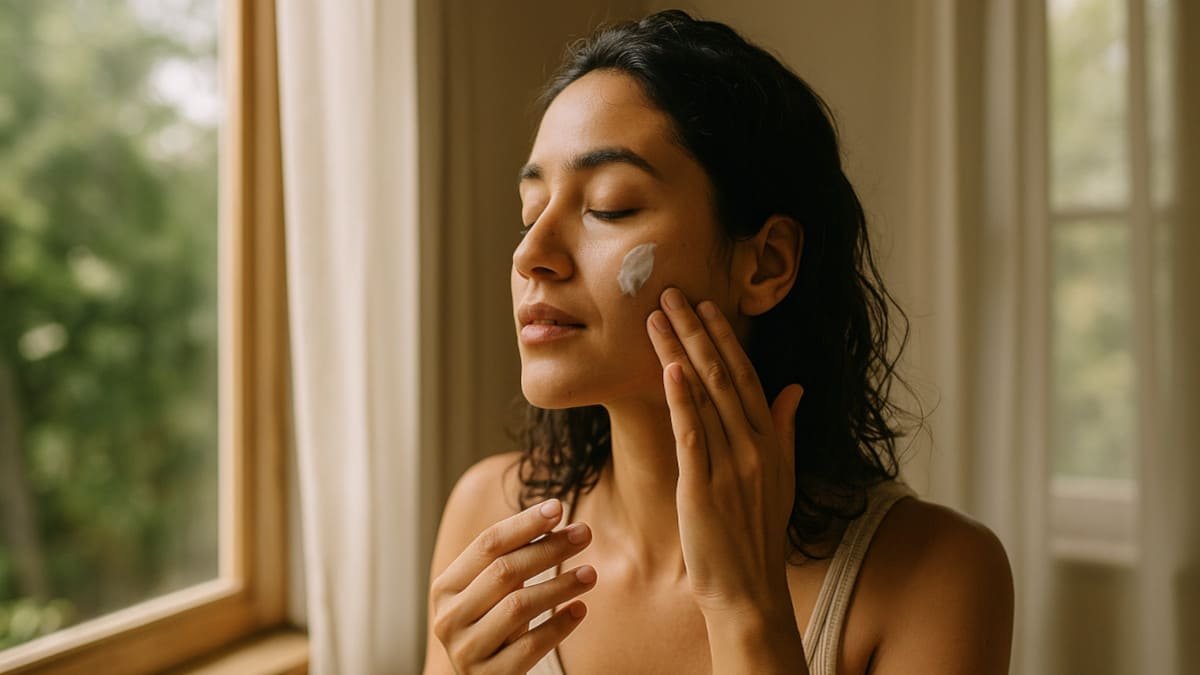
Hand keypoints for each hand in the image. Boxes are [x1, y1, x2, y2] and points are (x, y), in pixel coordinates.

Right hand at [429, 499, 596, 673]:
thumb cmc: (492, 625)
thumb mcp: (491, 592)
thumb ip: (510, 558)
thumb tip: (553, 512)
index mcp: (445, 588)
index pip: (487, 544)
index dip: (524, 524)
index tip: (558, 507)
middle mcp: (449, 618)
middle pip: (504, 571)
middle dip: (548, 549)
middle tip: (584, 533)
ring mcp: (467, 651)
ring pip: (518, 607)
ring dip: (559, 585)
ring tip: (591, 573)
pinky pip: (530, 647)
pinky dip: (559, 626)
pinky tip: (580, 609)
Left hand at [646, 287, 803, 618]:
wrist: (748, 590)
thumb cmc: (757, 535)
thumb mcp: (781, 478)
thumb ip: (785, 429)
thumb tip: (794, 388)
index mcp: (770, 442)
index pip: (745, 376)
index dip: (724, 338)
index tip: (704, 305)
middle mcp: (754, 447)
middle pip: (722, 376)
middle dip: (695, 330)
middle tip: (670, 293)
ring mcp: (731, 466)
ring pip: (704, 396)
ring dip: (679, 351)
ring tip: (657, 317)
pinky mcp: (704, 488)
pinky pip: (693, 435)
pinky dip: (682, 400)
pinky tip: (669, 368)